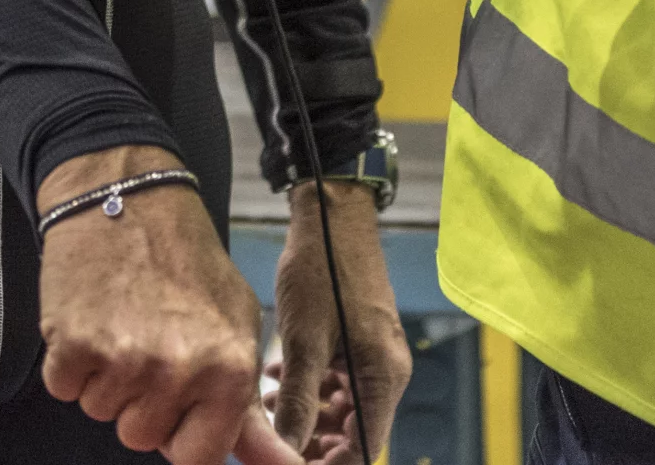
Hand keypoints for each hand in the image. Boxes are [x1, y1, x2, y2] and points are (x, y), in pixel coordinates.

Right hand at [34, 147, 302, 464]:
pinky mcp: (73, 344)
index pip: (197, 458)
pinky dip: (71, 361)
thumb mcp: (236, 326)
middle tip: (148, 342)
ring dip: (106, 379)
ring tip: (123, 323)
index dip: (181, 432)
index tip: (178, 400)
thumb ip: (249, 408)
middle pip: (141, 438)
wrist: (127, 197)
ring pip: (101, 413)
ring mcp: (123, 359)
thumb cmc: (187, 264)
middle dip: (141, 401)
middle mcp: (178, 370)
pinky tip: (93, 317)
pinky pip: (64, 388)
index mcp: (228, 370)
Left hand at [269, 183, 408, 463]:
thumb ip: (297, 401)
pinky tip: (277, 380)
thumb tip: (284, 452)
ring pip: (343, 409)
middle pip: (355, 434)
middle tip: (272, 443)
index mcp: (382, 377)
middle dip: (315, 446)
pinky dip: (311, 389)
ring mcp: (373, 355)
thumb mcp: (302, 340)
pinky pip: (339, 382)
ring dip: (308, 416)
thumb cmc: (320, 270)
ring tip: (268, 408)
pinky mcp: (358, 341)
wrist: (331, 213)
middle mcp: (386, 372)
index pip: (364, 450)